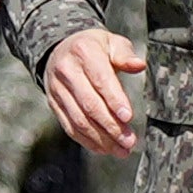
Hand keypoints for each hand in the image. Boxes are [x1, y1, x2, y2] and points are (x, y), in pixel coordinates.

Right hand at [44, 25, 142, 157]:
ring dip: (101, 139)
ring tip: (121, 150)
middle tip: (129, 141)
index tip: (128, 117)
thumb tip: (138, 65)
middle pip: (89, 104)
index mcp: (84, 52)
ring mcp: (57, 89)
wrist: (61, 48)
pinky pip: (69, 126)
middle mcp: (67, 71)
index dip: (114, 100)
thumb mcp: (111, 42)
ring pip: (79, 120)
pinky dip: (87, 140)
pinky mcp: (53, 103)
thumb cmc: (94, 47)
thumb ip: (125, 54)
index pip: (100, 80)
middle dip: (111, 126)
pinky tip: (103, 148)